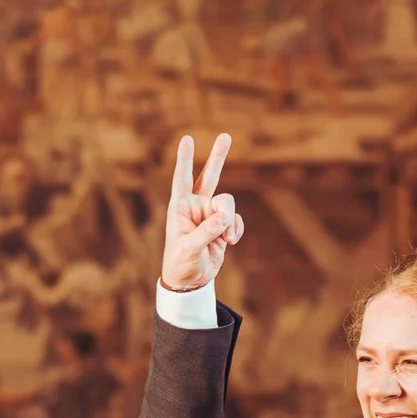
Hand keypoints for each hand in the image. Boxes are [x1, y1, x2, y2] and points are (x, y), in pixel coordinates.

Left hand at [160, 133, 241, 293]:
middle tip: (226, 136)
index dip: (185, 159)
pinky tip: (229, 242)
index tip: (187, 139)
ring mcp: (210, 215)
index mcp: (180, 207)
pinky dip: (236, 230)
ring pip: (228, 204)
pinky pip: (235, 220)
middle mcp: (196, 207)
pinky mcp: (222, 226)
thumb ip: (206, 231)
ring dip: (229, 222)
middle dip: (218, 157)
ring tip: (224, 239)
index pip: (182, 179)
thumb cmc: (180, 263)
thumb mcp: (189, 249)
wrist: (190, 281)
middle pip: (209, 177)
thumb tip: (224, 218)